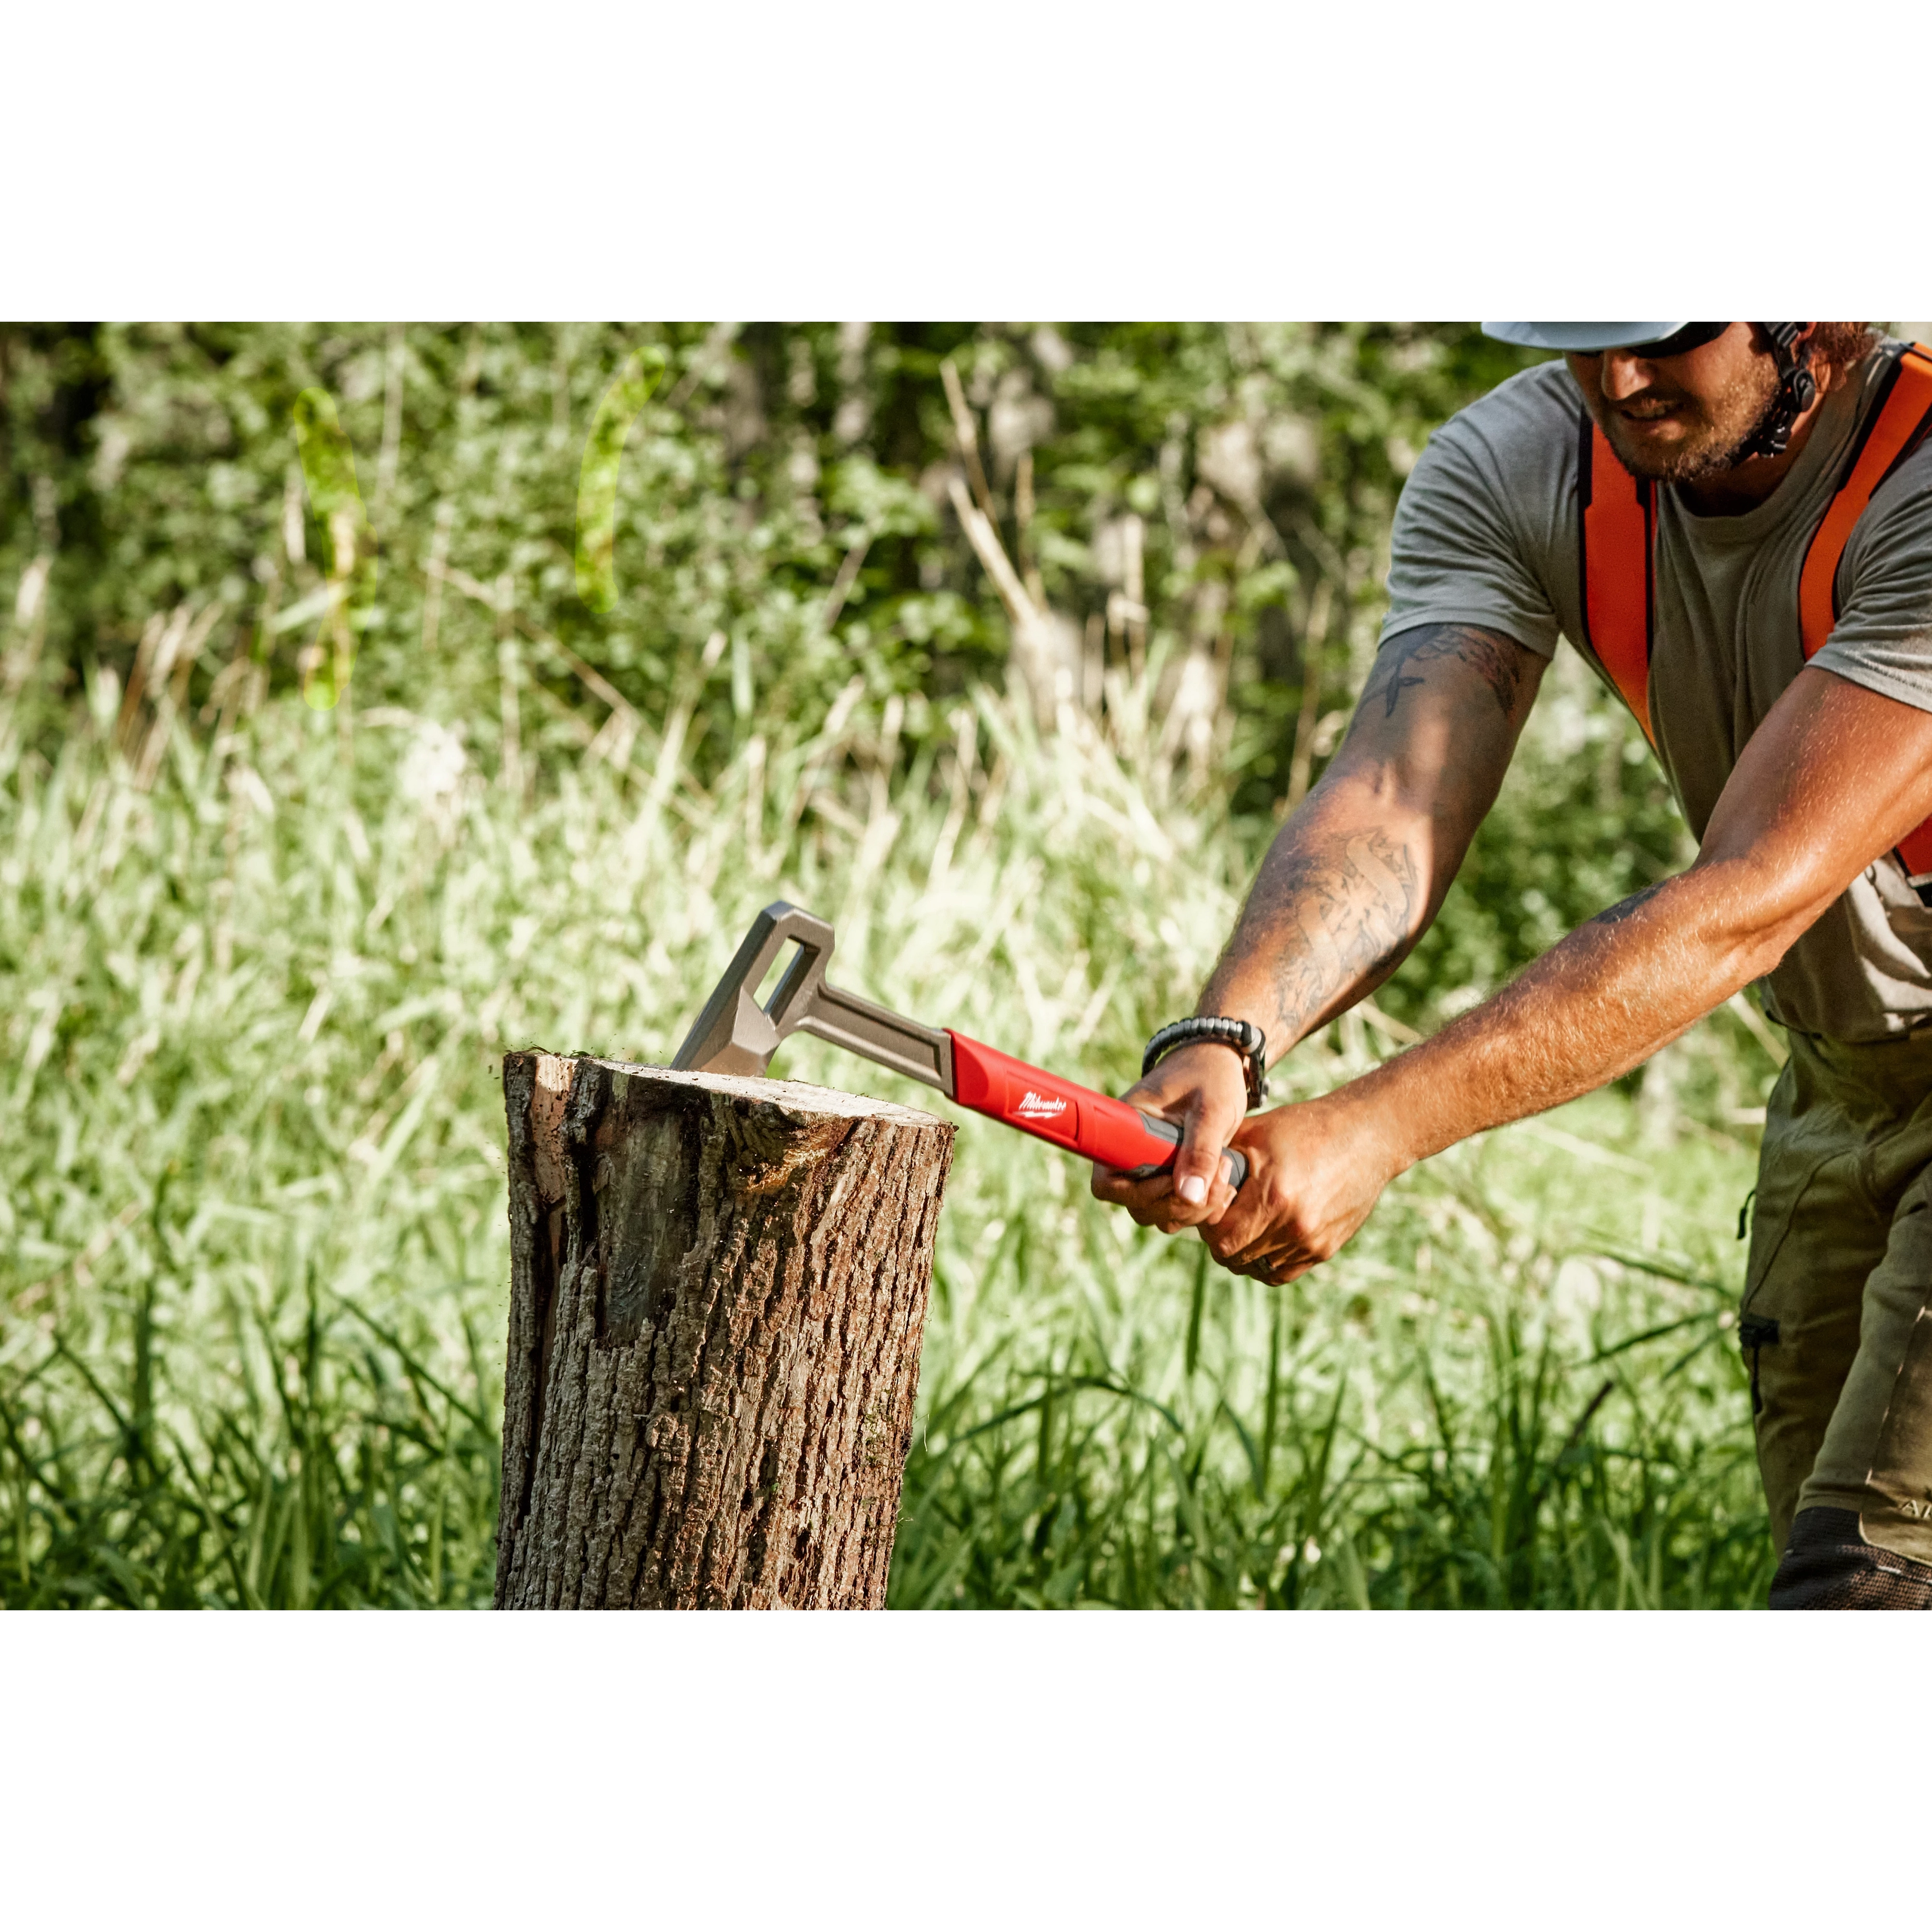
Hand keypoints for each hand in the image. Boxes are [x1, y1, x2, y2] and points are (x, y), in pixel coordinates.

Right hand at [1089, 1040, 1248, 1231]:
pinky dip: (1204, 1208)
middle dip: (1180, 1203)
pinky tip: (1227, 1185)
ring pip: (1159, 1213)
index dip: (1138, 1193)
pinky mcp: (1171, 1177)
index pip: (1106, 1181)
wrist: (1222, 1063)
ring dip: (1195, 1208)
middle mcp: (1131, 1154)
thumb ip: (1201, 1150)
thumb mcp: (1211, 1108)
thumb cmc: (1212, 1076)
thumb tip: (1189, 1196)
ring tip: (1227, 1174)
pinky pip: (1178, 1210)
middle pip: (1137, 1205)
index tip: (1176, 1177)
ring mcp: (1151, 1169)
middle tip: (1221, 1174)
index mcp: (1125, 1130)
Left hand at [1199, 1089, 1403, 1282]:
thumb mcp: (1255, 1133)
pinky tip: (1262, 1234)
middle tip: (1222, 1215)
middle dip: (1219, 1238)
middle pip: (1232, 1256)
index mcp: (1274, 1195)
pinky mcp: (1325, 1250)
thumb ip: (1216, 1159)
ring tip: (1243, 1221)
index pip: (1219, 1235)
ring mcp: (1312, 1242)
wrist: (1367, 1136)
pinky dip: (1264, 1260)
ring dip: (1241, 1250)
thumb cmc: (1304, 1127)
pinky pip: (1280, 1272)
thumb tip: (1181, 1179)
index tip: (1208, 1205)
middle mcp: (1294, 1225)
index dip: (1205, 1223)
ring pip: (1254, 1267)